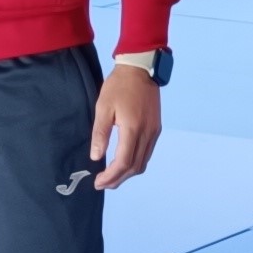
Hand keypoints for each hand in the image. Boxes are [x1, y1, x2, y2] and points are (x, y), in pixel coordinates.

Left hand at [89, 68, 161, 189]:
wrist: (141, 69)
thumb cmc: (119, 86)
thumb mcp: (103, 107)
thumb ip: (100, 134)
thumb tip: (96, 157)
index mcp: (132, 129)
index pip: (123, 162)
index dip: (110, 176)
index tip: (98, 182)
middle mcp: (147, 133)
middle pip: (135, 167)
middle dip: (118, 179)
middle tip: (102, 184)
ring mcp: (154, 132)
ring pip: (143, 162)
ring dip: (128, 173)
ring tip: (112, 177)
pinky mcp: (156, 128)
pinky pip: (147, 153)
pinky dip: (135, 163)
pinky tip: (125, 162)